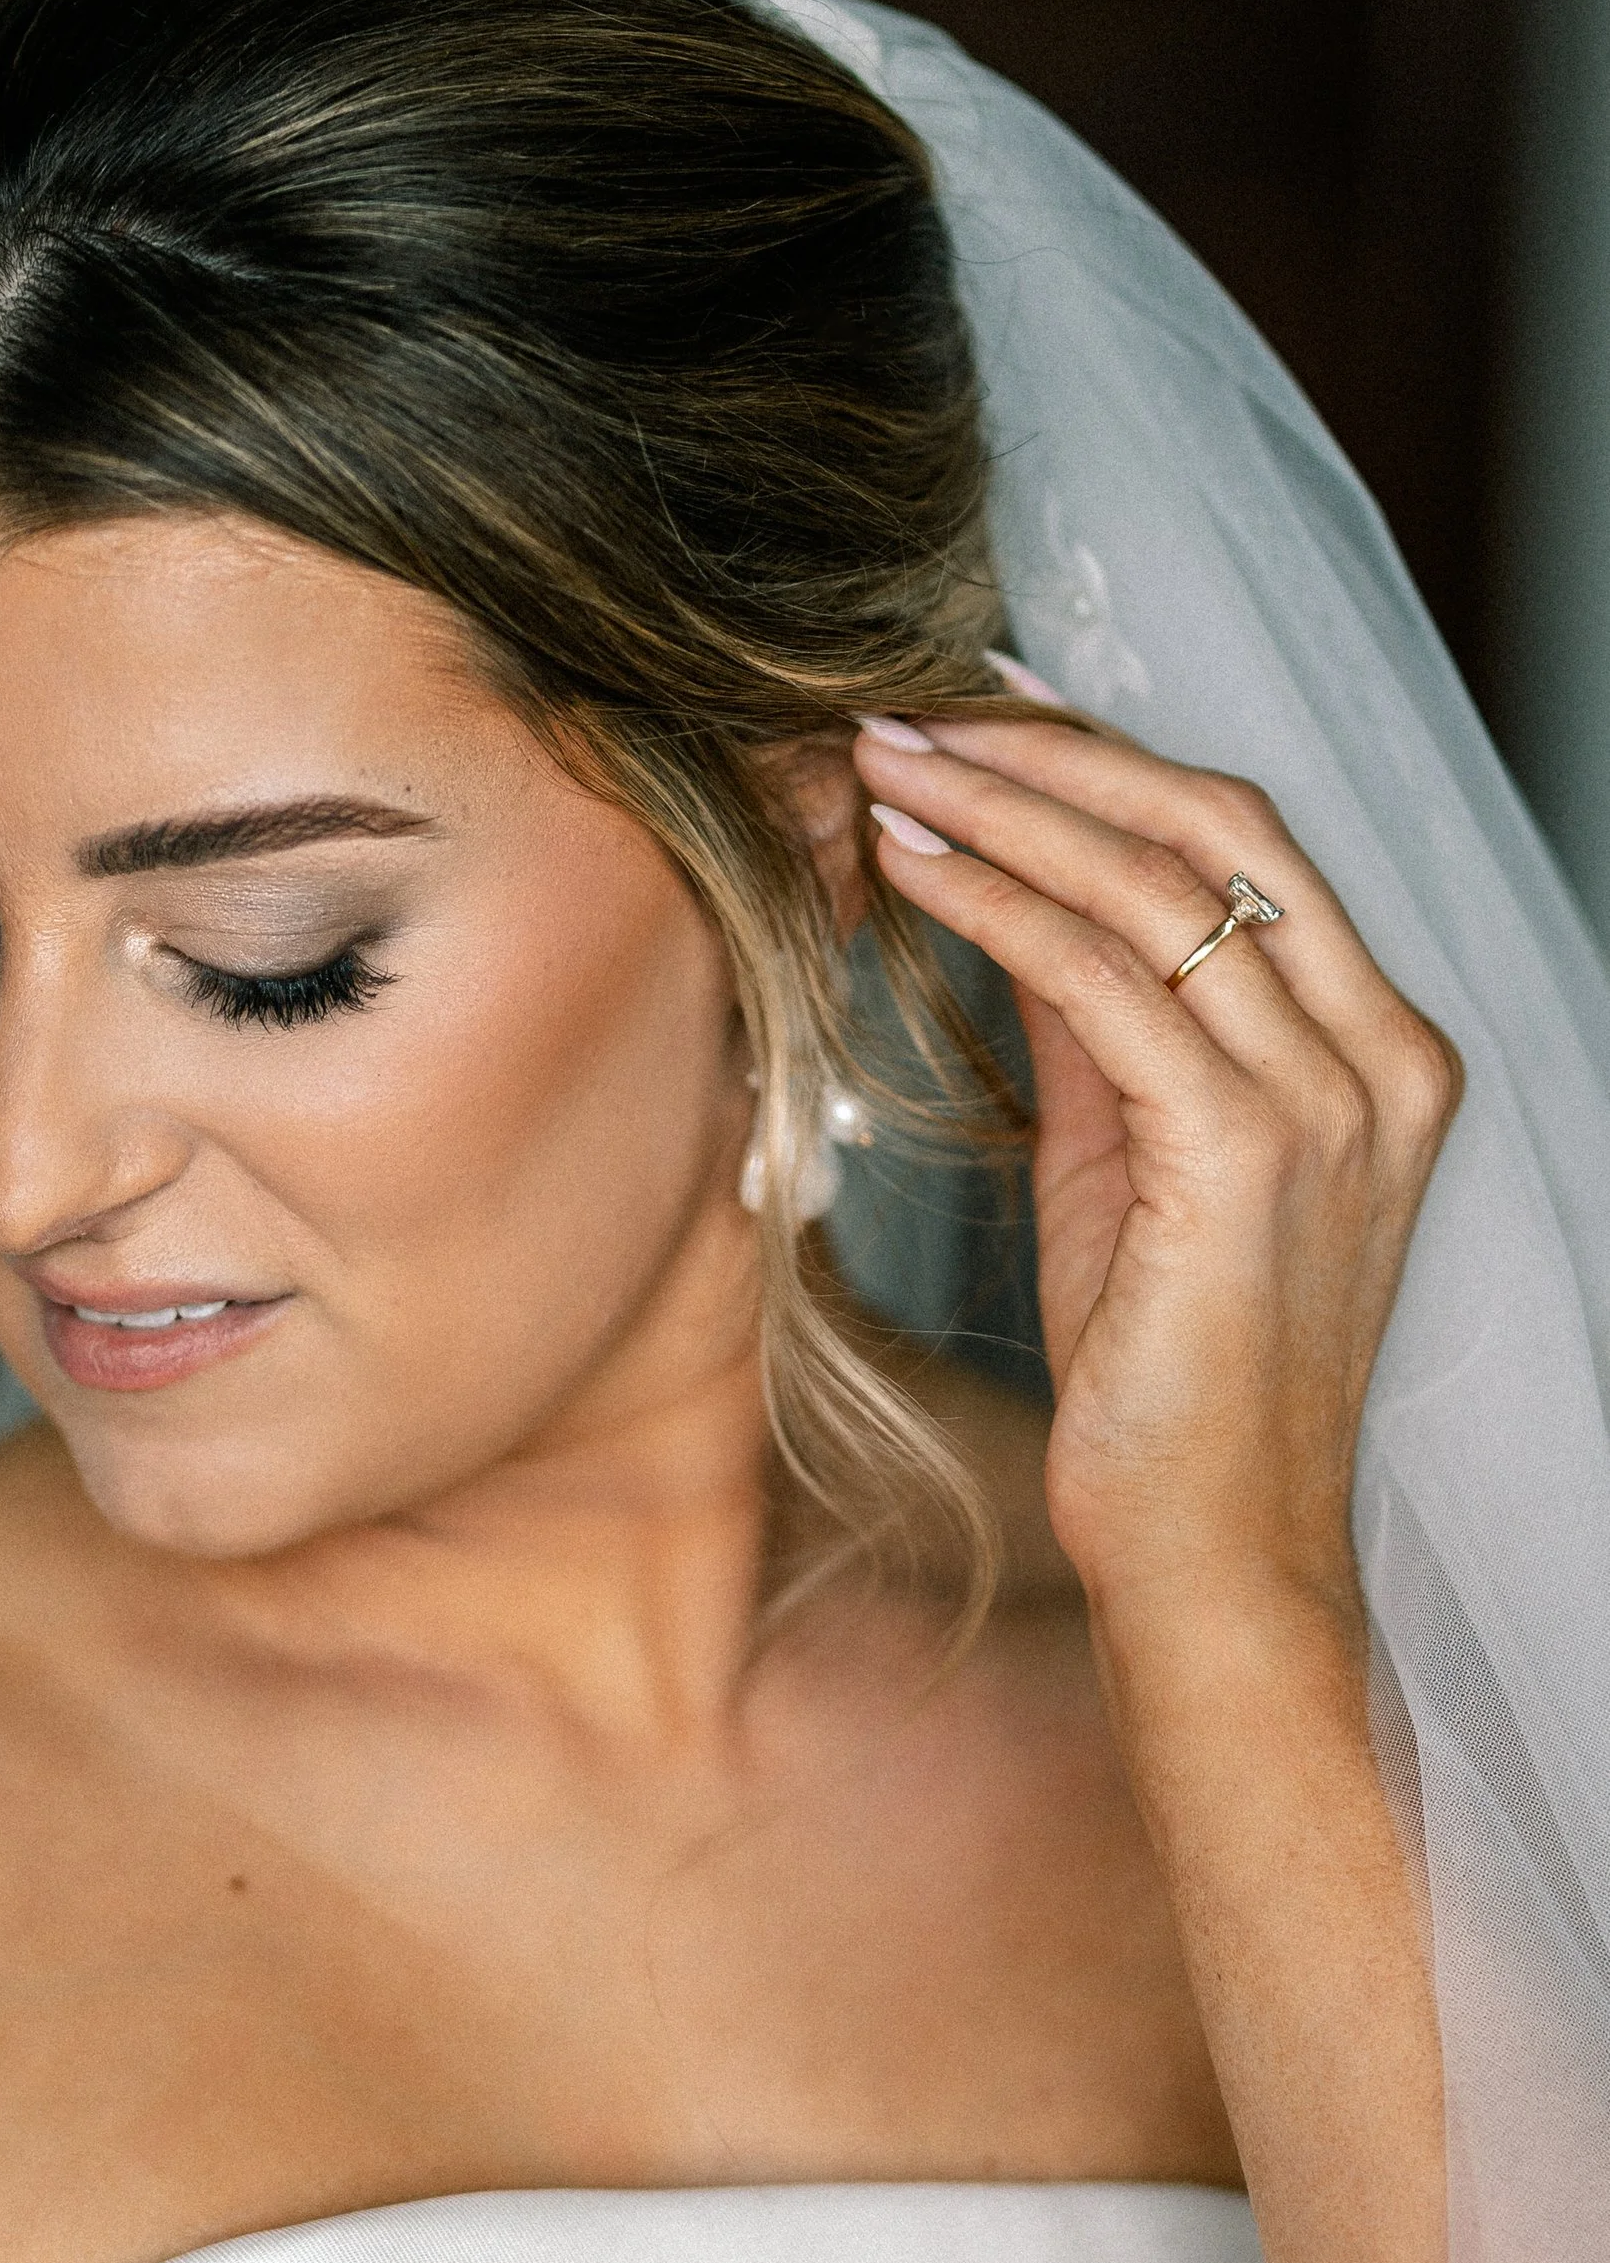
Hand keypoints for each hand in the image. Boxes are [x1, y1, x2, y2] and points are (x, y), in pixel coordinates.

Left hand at [848, 711, 1461, 1639]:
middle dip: (1050, 750)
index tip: (982, 709)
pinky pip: (1102, 982)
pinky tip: (907, 869)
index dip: (1108, 758)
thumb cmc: (1168, 1377)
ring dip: (1001, 807)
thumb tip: (1012, 889)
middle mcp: (1380, 1058)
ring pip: (1152, 884)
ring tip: (881, 762)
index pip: (1246, 843)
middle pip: (1213, 825)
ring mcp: (1328, 1103)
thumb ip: (1101, 1024)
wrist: (1214, 1555)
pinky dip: (994, 904)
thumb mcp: (1133, 1161)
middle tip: (909, 707)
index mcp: (1382, 1051)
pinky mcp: (1244, 1157)